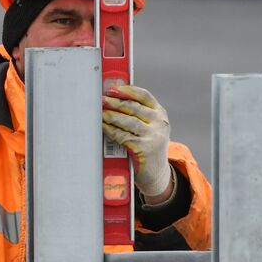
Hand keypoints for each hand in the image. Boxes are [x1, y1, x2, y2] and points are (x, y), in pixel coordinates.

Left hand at [102, 84, 173, 199]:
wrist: (157, 173)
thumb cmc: (148, 146)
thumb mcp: (150, 127)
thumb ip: (137, 114)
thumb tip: (113, 98)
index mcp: (160, 114)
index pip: (144, 96)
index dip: (127, 90)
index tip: (113, 88)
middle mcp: (159, 123)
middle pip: (134, 107)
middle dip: (116, 102)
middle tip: (102, 99)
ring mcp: (153, 136)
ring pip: (128, 121)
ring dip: (112, 116)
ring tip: (101, 113)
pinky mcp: (143, 148)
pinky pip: (123, 136)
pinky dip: (111, 130)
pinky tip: (104, 127)